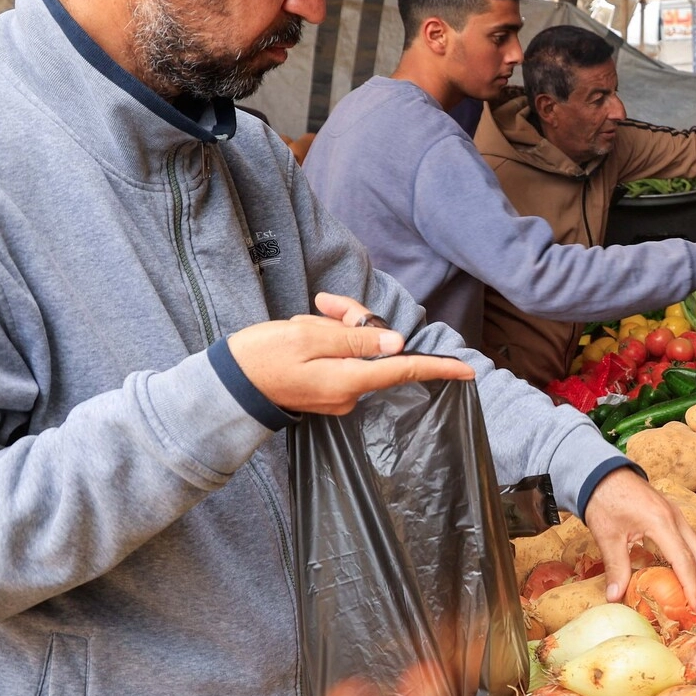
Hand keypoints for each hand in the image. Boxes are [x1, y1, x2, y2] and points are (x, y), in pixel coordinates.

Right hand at [228, 293, 473, 414]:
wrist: (227, 384)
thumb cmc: (261, 357)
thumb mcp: (307, 336)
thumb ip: (354, 338)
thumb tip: (396, 343)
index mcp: (348, 380)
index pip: (403, 371)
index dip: (437, 367)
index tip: (468, 370)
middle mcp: (349, 392)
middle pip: (376, 347)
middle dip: (355, 319)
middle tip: (324, 303)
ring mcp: (338, 393)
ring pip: (357, 347)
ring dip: (336, 326)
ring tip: (303, 320)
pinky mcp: (327, 388)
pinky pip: (341, 357)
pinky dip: (328, 338)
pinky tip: (303, 331)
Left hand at [582, 468, 695, 613]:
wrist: (603, 474)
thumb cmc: (604, 501)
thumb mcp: (607, 536)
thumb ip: (615, 567)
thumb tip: (615, 597)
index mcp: (661, 522)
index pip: (684, 560)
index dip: (692, 586)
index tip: (695, 608)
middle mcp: (676, 518)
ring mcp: (677, 514)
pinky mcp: (673, 515)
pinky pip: (693, 540)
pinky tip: (693, 576)